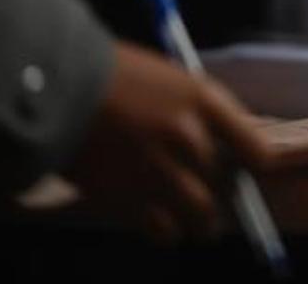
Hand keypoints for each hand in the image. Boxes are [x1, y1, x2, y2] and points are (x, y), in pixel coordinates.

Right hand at [64, 42, 270, 243]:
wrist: (52, 87)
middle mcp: (188, 136)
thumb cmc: (107, 74)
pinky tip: (165, 229)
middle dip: (224, 193)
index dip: (254, 165)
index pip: (254, 147)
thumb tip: (216, 143)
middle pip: (226, 182)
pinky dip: (167, 233)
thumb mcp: (165, 77)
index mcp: (202, 100)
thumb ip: (194, 110)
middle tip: (218, 198)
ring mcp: (159, 170)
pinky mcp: (128, 198)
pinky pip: (164, 231)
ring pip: (201, 214)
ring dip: (203, 223)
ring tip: (202, 227)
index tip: (252, 172)